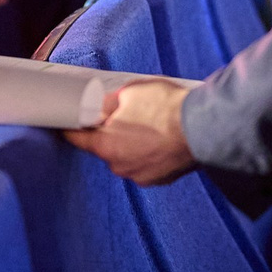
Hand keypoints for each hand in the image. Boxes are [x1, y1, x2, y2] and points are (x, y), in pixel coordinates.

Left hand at [66, 79, 194, 184]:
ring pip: (128, 157)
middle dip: (112, 133)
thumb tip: (105, 107)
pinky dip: (151, 153)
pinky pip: (147, 164)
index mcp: (106, 145)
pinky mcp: (160, 179)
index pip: (77, 138)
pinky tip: (163, 138)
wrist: (204, 127)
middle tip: (127, 115)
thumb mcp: (130, 92)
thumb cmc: (166, 108)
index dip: (72, 127)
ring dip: (133, 145)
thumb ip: (110, 103)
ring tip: (152, 126)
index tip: (68, 123)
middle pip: (106, 147)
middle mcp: (120, 166)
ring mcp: (141, 176)